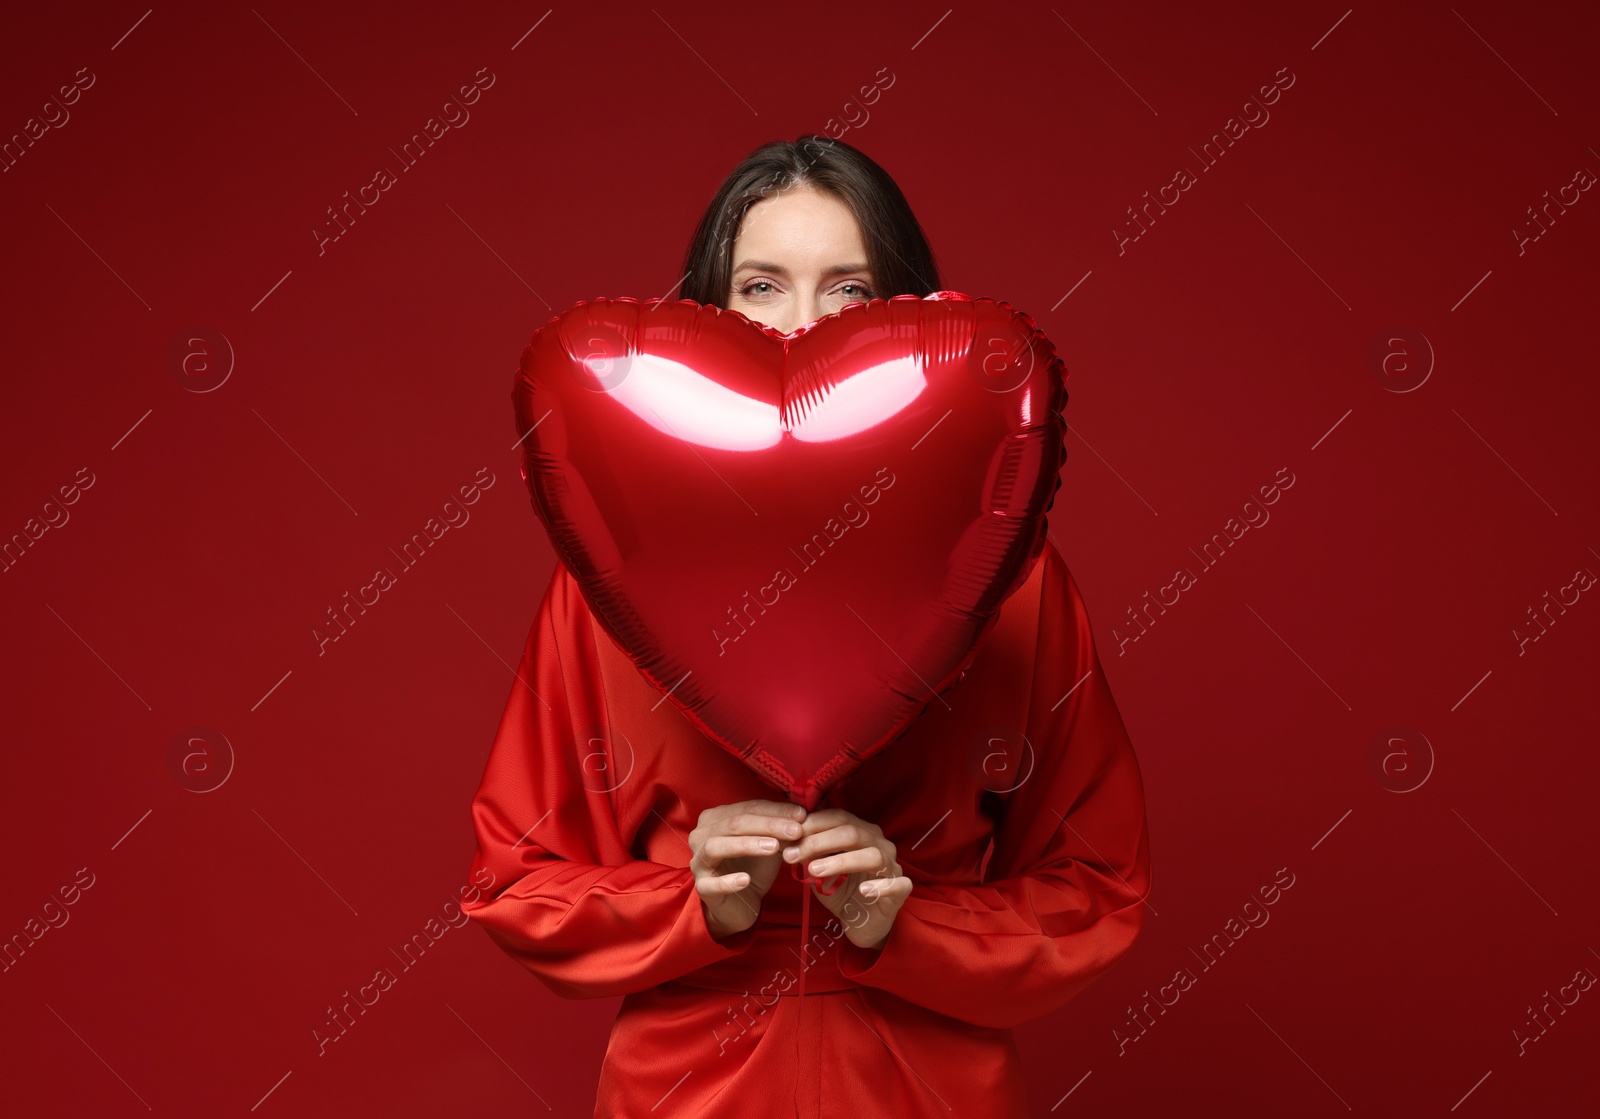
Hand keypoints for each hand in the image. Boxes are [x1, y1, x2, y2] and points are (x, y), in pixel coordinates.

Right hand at [689, 799, 806, 939]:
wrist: (740, 903)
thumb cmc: (752, 867)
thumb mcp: (769, 844)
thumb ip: (780, 829)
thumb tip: (801, 815)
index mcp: (716, 818)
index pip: (747, 808)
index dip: (775, 811)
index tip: (802, 815)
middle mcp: (701, 835)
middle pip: (734, 824)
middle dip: (767, 825)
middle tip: (796, 830)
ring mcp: (698, 861)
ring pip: (717, 846)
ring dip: (746, 845)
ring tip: (774, 847)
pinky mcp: (701, 887)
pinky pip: (711, 883)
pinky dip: (728, 881)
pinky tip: (746, 880)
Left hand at [783, 808, 911, 949]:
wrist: (861, 923)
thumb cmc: (841, 890)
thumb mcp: (819, 870)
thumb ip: (808, 854)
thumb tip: (786, 838)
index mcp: (861, 832)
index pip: (839, 817)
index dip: (813, 824)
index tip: (787, 836)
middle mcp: (879, 844)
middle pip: (852, 833)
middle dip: (818, 842)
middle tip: (791, 855)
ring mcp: (893, 867)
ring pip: (872, 855)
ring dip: (841, 861)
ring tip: (814, 870)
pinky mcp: (901, 891)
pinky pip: (897, 885)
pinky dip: (881, 886)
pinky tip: (864, 890)